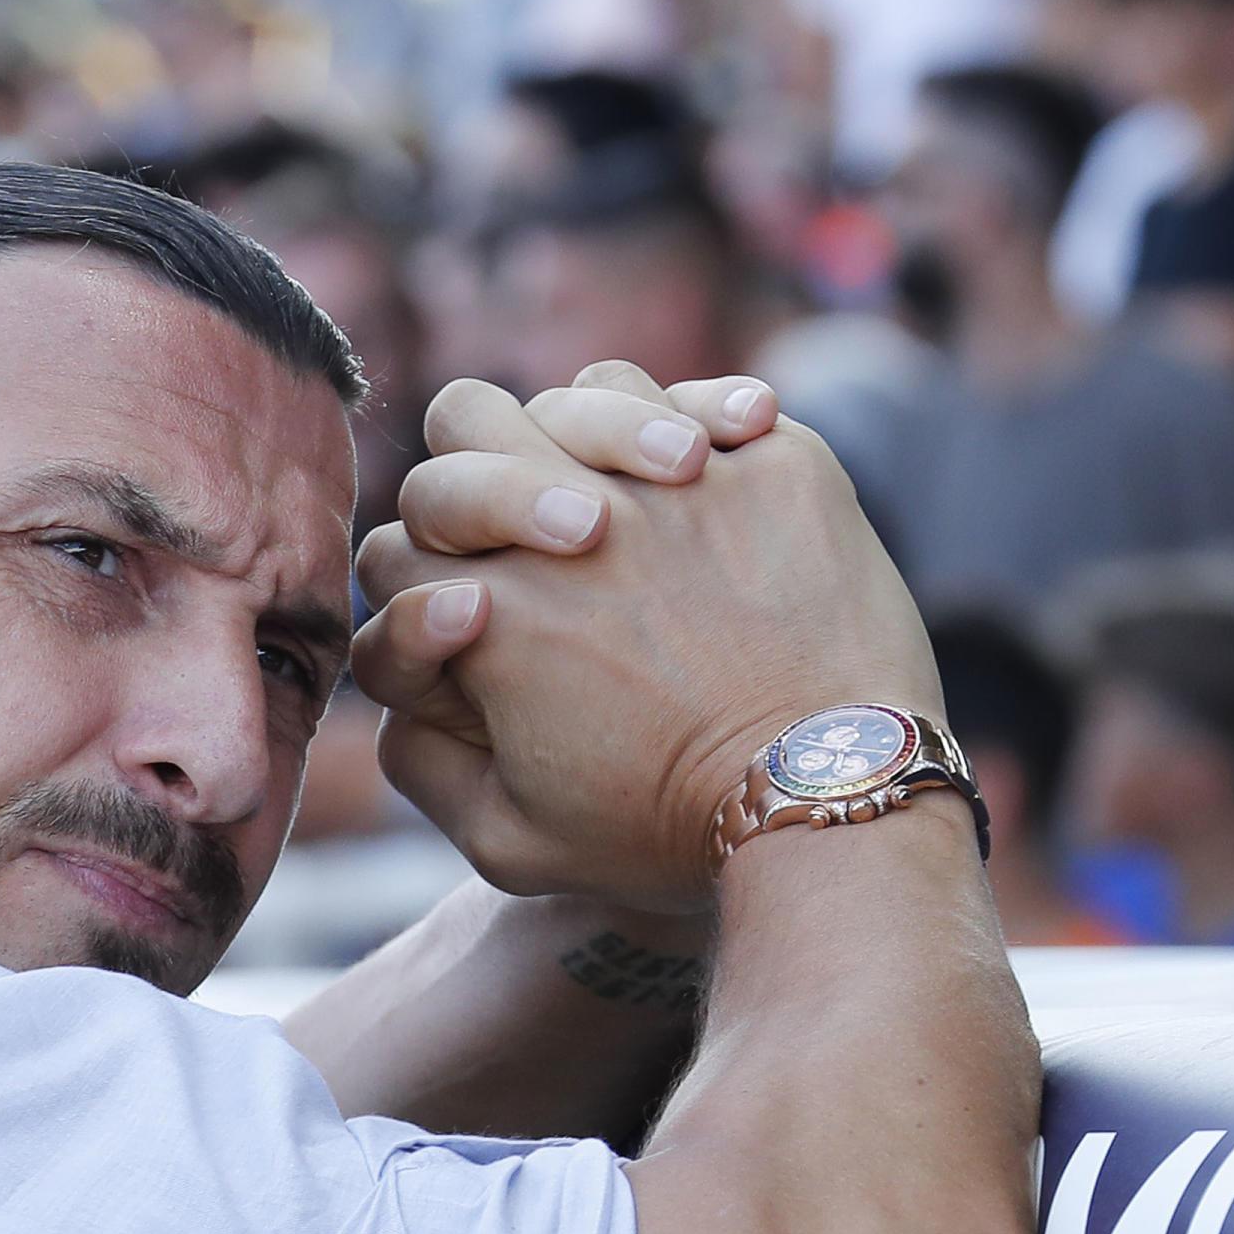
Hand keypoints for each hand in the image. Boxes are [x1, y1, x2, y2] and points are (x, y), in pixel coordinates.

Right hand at [354, 361, 938, 912]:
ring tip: (636, 486)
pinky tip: (710, 461)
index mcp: (491, 611)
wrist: (834, 798)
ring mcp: (676, 484)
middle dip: (479, 471)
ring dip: (588, 429)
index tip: (478, 621)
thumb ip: (422, 759)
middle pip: (465, 425)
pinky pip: (707, 400)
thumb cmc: (668, 833)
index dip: (422, 583)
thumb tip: (404, 653)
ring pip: (587, 391)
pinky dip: (703, 418)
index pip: (399, 545)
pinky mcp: (778, 465)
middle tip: (549, 532)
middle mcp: (570, 526)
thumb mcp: (511, 842)